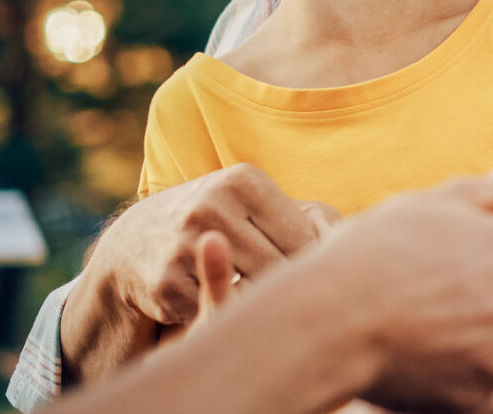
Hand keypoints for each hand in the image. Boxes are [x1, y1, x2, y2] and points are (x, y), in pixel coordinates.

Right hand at [63, 164, 327, 380]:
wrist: (136, 240)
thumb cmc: (220, 219)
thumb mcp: (255, 202)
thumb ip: (309, 219)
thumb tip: (355, 244)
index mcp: (243, 180)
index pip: (303, 238)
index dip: (312, 263)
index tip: (312, 273)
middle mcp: (211, 206)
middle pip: (279, 268)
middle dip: (286, 285)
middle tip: (289, 295)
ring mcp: (184, 245)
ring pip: (250, 293)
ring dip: (257, 302)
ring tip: (259, 298)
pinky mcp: (165, 283)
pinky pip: (214, 310)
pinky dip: (219, 311)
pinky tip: (214, 300)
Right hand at [300, 169, 492, 412]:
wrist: (328, 319)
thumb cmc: (369, 256)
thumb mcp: (424, 208)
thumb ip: (476, 195)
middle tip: (448, 309)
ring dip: (482, 350)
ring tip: (423, 330)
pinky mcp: (477, 392)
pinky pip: (479, 389)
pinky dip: (457, 381)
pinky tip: (418, 360)